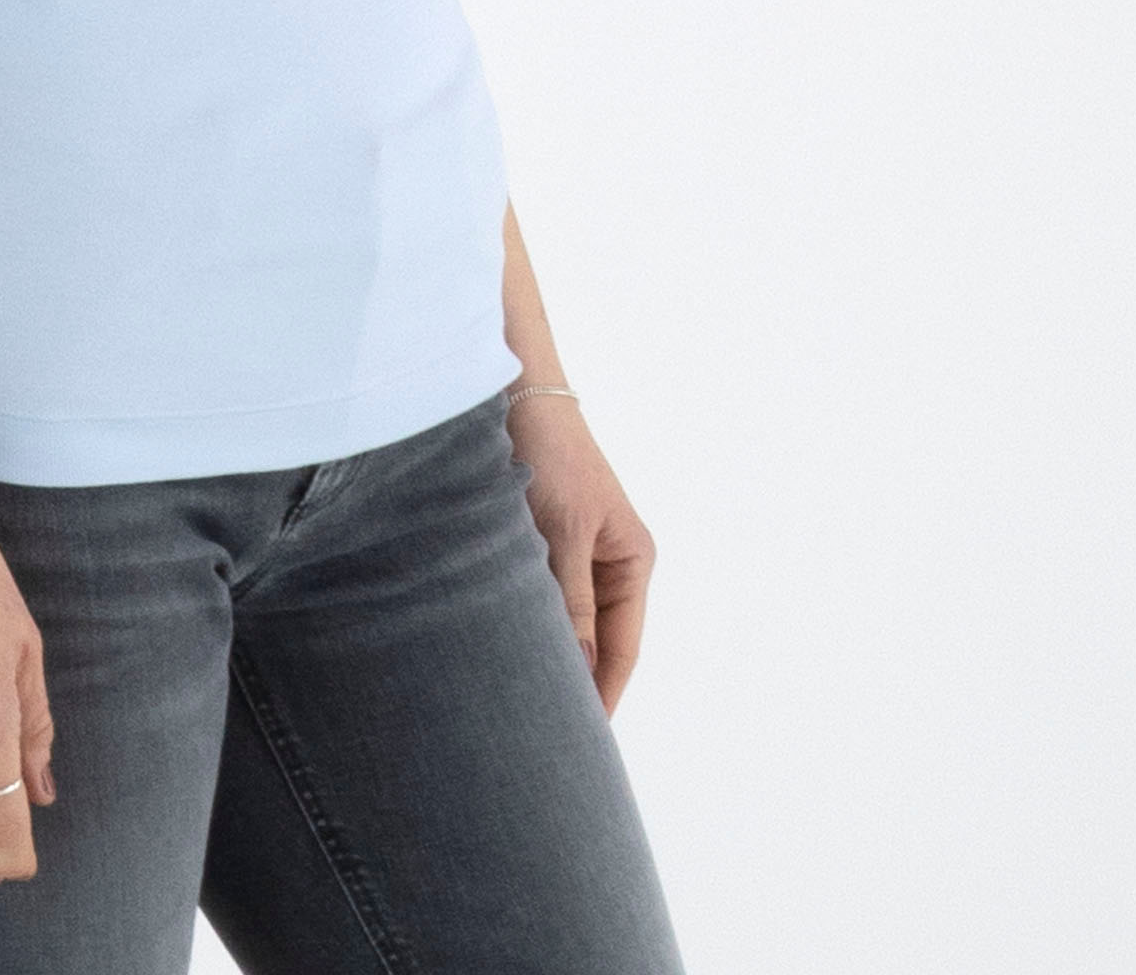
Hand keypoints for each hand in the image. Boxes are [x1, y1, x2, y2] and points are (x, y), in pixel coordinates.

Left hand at [507, 399, 656, 716]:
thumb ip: (571, 603)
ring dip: (548, 654)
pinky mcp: (542, 540)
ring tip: (522, 705)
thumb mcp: (563, 534)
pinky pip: (540, 597)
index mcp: (632, 561)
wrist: (515, 391)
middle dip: (576, 684)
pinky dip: (527, 623)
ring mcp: (576, 552)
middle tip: (549, 739)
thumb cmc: (550, 456)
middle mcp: (610, 561)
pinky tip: (503, 650)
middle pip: (596, 641)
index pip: (622, 649)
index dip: (603, 696)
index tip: (583, 744)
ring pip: (565, 622)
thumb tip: (580, 672)